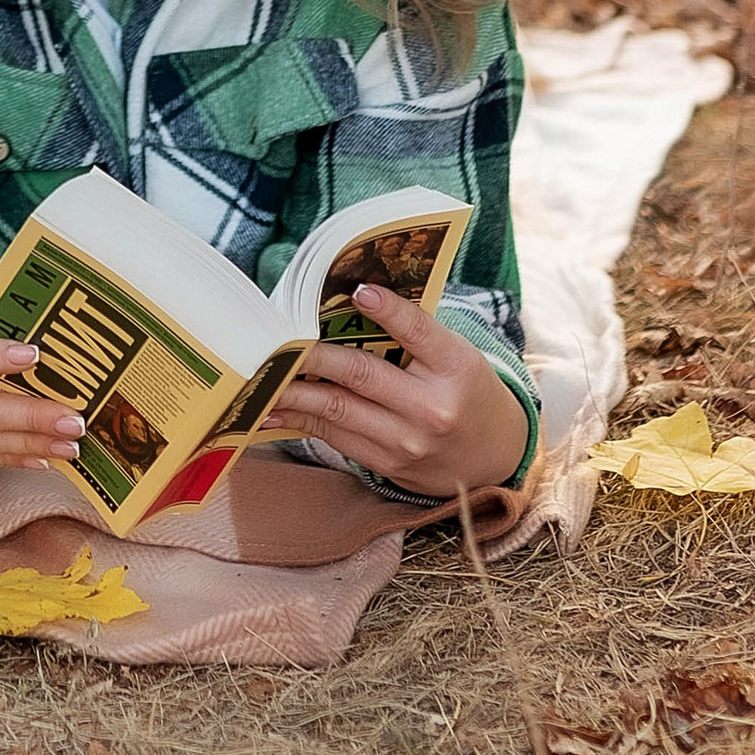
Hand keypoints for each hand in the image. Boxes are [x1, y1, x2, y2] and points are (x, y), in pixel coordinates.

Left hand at [270, 283, 528, 497]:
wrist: (493, 459)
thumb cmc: (465, 391)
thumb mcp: (455, 355)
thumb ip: (411, 333)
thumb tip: (349, 301)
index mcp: (456, 368)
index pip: (419, 331)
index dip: (388, 309)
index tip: (359, 290)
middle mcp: (432, 407)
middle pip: (361, 373)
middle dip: (311, 355)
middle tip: (276, 339)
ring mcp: (408, 442)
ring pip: (339, 409)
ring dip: (293, 391)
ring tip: (261, 375)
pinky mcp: (389, 465)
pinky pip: (337, 437)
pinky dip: (302, 420)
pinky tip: (273, 409)